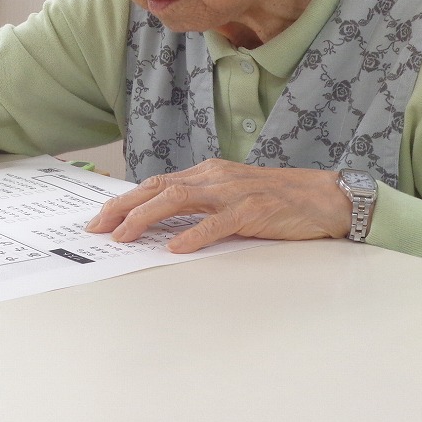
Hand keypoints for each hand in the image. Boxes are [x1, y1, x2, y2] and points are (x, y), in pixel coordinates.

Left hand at [84, 159, 350, 252]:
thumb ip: (201, 208)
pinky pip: (217, 222)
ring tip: (124, 236)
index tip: (99, 220)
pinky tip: (176, 247)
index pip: (156, 185)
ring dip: (146, 218)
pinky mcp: (253, 209)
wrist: (325, 197)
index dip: (125, 201)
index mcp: (208, 174)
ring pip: (178, 200)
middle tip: (96, 228)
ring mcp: (233, 192)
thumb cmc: (279, 202)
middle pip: (158, 188)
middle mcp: (215, 177)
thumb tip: (163, 228)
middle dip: (122, 207)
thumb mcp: (232, 199)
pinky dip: (194, 234)